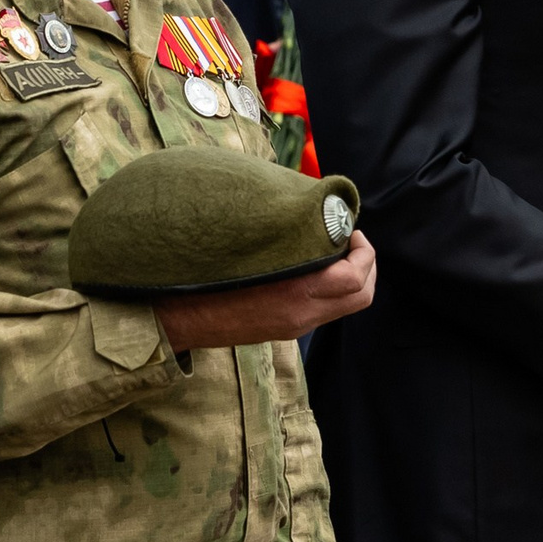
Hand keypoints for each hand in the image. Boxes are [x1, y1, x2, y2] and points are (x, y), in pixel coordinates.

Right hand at [157, 233, 375, 351]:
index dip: (363, 251)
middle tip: (352, 240)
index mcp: (293, 293)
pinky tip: (314, 267)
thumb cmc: (204, 275)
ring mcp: (295, 325)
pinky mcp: (286, 330)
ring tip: (335, 251)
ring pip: (347, 305)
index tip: (350, 229)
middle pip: (362, 295)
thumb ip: (283, 235)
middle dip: (367, 265)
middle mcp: (301, 314)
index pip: (354, 278)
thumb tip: (306, 211)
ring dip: (352, 276)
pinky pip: (326, 310)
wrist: (175, 318)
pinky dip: (332, 287)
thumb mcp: (246, 247)